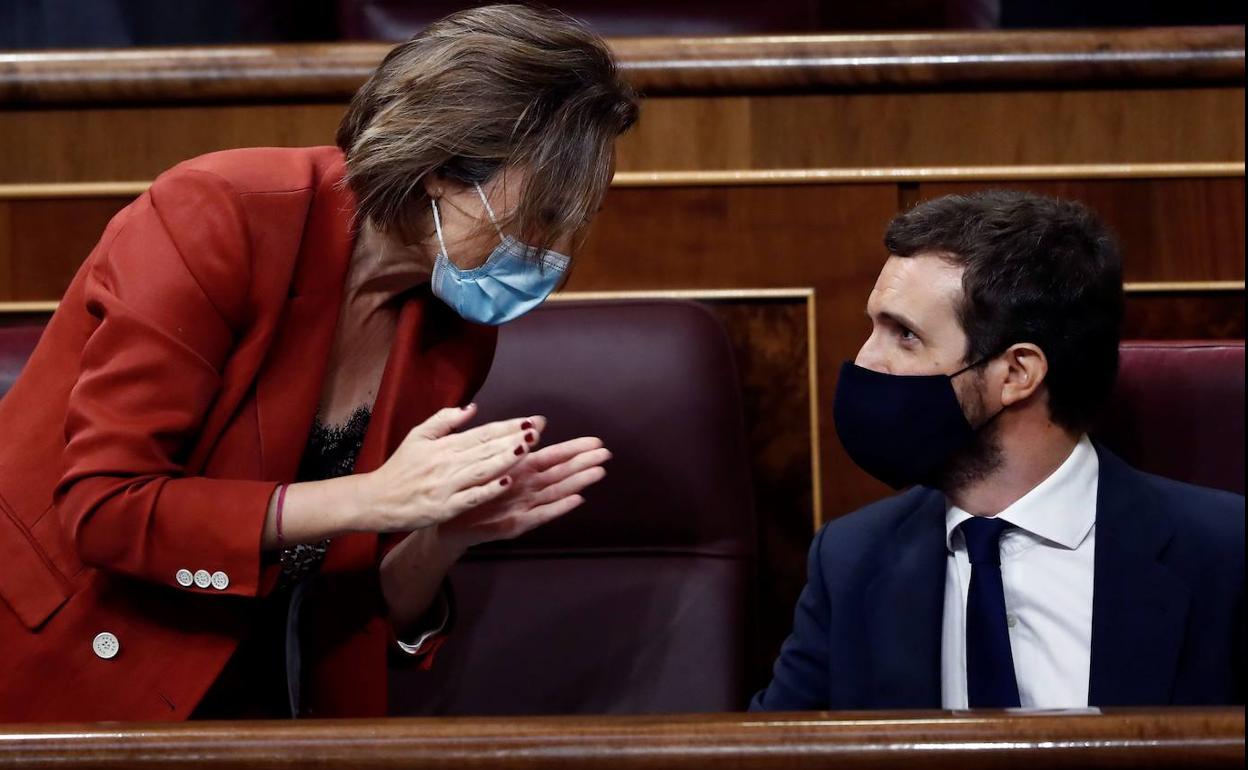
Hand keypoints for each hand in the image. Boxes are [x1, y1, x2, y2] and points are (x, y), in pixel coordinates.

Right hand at [359, 404, 542, 532]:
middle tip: (538, 430)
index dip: (508, 426)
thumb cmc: (400, 468)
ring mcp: (446, 486)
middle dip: (514, 438)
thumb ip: (445, 420)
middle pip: (486, 449)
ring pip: (482, 470)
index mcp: (444, 445)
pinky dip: (489, 489)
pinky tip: (507, 481)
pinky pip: (471, 497)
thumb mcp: (418, 436)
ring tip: (527, 448)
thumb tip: (472, 408)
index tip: (530, 420)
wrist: (377, 500)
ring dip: (506, 459)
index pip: (482, 433)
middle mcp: (447, 463)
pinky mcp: (444, 507)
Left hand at [434, 435, 610, 551]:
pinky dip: (557, 508)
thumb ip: (507, 446)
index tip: (596, 441)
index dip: (574, 449)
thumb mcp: (485, 463)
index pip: (552, 456)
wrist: (447, 523)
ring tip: (598, 472)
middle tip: (606, 454)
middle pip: (560, 473)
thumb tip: (531, 426)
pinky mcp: (513, 525)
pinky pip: (538, 515)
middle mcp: (527, 489)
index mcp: (520, 471)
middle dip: (583, 463)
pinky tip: (576, 500)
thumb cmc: (468, 492)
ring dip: (577, 483)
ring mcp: (523, 507)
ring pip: (555, 492)